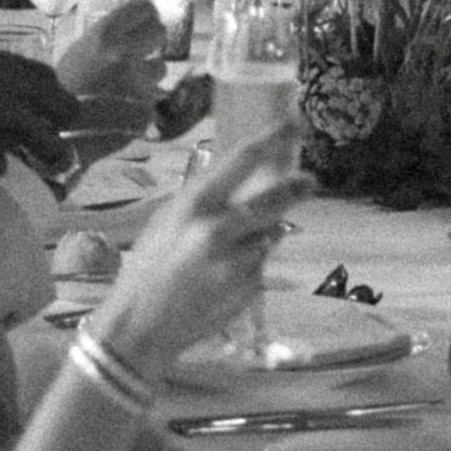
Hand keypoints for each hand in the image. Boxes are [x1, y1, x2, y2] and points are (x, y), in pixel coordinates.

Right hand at [54, 1, 165, 106]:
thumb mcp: (85, 46)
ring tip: (130, 81)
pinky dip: (145, 96)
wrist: (60, 116)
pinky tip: (129, 99)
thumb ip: (114, 33)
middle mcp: (123, 50)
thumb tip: (143, 23)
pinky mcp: (143, 101)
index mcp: (105, 32)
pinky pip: (155, 92)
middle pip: (159, 32)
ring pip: (160, 66)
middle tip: (145, 49)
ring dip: (149, 73)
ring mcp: (135, 77)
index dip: (147, 16)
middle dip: (154, 41)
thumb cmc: (69, 79)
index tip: (145, 23)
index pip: (145, 8)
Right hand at [97, 127, 312, 374]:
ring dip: (264, 235)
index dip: (272, 138)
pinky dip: (251, 265)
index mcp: (194, 204)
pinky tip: (223, 278)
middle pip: (274, 197)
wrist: (140, 326)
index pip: (242, 160)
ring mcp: (238, 260)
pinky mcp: (249, 287)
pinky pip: (261, 265)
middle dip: (297, 187)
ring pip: (270, 234)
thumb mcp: (166, 222)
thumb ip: (202, 200)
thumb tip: (236, 177)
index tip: (293, 124)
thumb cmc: (146, 269)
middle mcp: (219, 228)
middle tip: (310, 182)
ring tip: (232, 250)